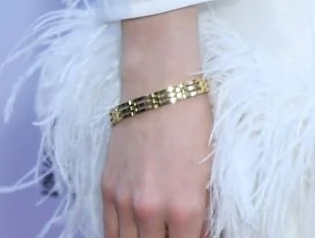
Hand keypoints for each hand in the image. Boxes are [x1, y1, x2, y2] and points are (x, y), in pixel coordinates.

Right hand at [106, 8, 210, 237]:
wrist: (159, 91)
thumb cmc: (192, 125)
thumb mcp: (207, 172)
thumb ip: (201, 211)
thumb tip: (197, 234)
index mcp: (184, 208)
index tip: (193, 236)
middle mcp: (152, 211)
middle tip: (174, 231)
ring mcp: (124, 202)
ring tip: (155, 231)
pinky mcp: (106, 191)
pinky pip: (108, 231)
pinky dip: (121, 236)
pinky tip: (133, 232)